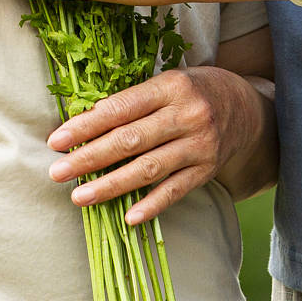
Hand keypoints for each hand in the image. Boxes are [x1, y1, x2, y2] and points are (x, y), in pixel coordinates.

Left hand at [46, 66, 267, 223]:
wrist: (245, 108)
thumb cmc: (192, 92)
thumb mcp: (166, 83)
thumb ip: (131, 101)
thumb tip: (81, 124)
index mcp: (172, 86)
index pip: (122, 108)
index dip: (87, 125)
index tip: (56, 141)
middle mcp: (188, 115)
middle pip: (132, 140)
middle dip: (90, 157)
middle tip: (58, 172)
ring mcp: (200, 144)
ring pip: (149, 168)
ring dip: (111, 185)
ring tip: (80, 197)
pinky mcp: (207, 170)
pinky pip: (175, 190)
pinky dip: (152, 205)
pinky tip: (128, 217)